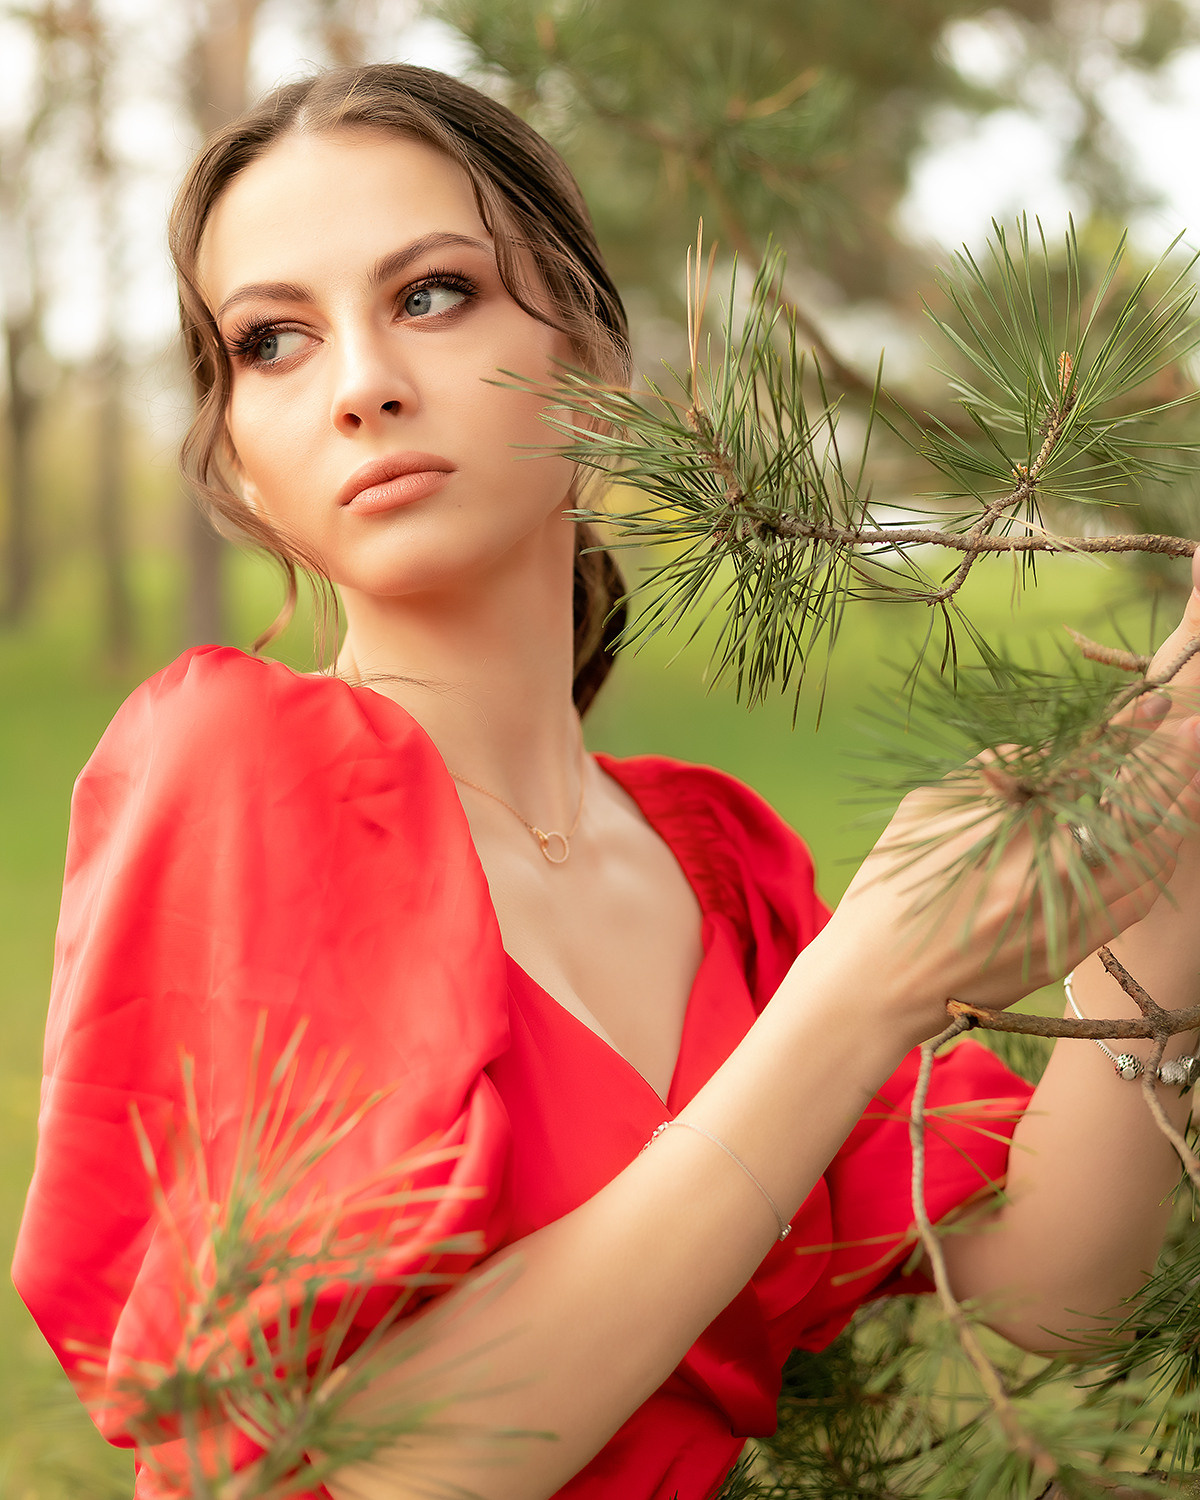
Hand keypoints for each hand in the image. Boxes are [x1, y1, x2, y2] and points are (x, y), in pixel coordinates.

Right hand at [817, 612, 1199, 1035]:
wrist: (880, 983)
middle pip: (1129, 806)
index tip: (1157, 706)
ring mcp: (1065, 914)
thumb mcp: (924, 812)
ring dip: (1177, 810)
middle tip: (1192, 728)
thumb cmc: (890, 891)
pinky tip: (1166, 836)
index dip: (1128, 733)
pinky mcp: (1072, 950)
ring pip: (1148, 854)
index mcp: (1002, 828)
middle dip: (1169, 762)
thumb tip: (1039, 751)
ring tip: (1194, 775)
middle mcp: (1043, 870)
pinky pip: (1135, 899)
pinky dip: (1156, 861)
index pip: (1083, 765)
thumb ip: (986, 776)